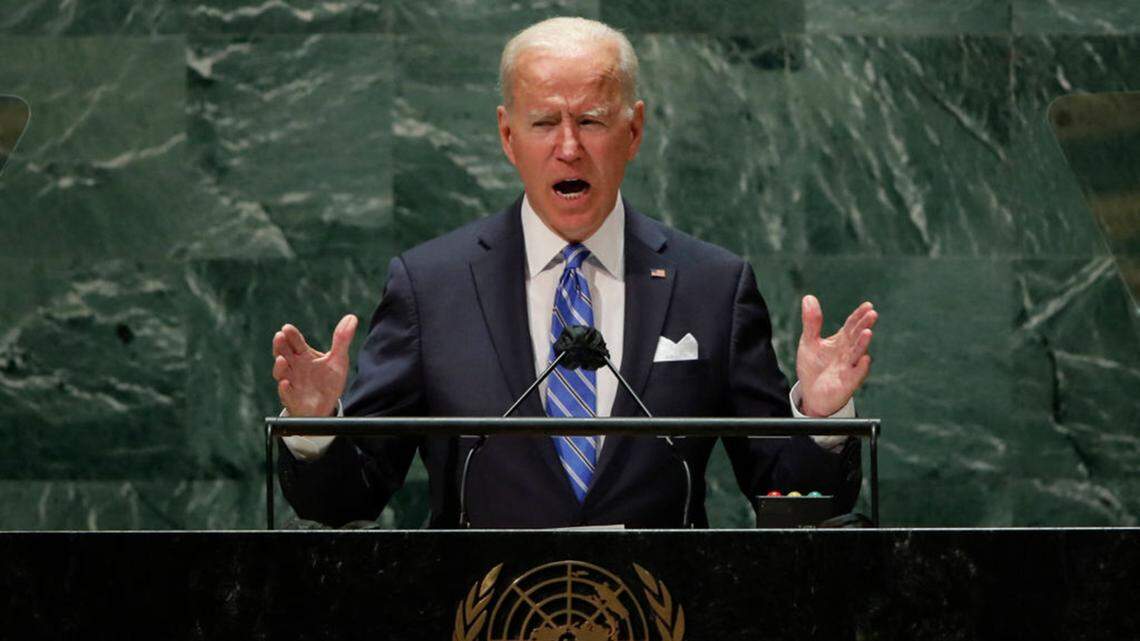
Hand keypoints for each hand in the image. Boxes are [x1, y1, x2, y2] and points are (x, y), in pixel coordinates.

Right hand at [272, 314, 357, 416]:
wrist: (326, 405)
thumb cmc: (328, 380)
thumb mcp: (338, 359)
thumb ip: (342, 339)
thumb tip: (352, 317)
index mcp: (303, 355)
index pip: (295, 342)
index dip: (291, 335)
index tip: (287, 328)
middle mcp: (294, 366)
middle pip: (283, 353)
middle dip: (280, 346)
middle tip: (279, 337)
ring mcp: (291, 382)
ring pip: (280, 373)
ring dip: (279, 366)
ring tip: (281, 360)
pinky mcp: (291, 398)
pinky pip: (286, 394)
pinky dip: (284, 389)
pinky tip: (285, 384)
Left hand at [795, 295, 876, 416]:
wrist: (811, 392)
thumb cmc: (814, 366)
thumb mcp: (809, 341)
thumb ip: (811, 322)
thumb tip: (808, 297)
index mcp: (841, 340)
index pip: (852, 325)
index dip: (859, 315)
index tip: (868, 305)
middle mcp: (848, 352)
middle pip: (857, 336)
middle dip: (864, 326)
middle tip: (872, 314)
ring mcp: (849, 367)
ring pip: (857, 353)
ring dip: (863, 344)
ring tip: (868, 333)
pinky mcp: (847, 382)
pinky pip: (856, 374)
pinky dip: (861, 367)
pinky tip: (865, 359)